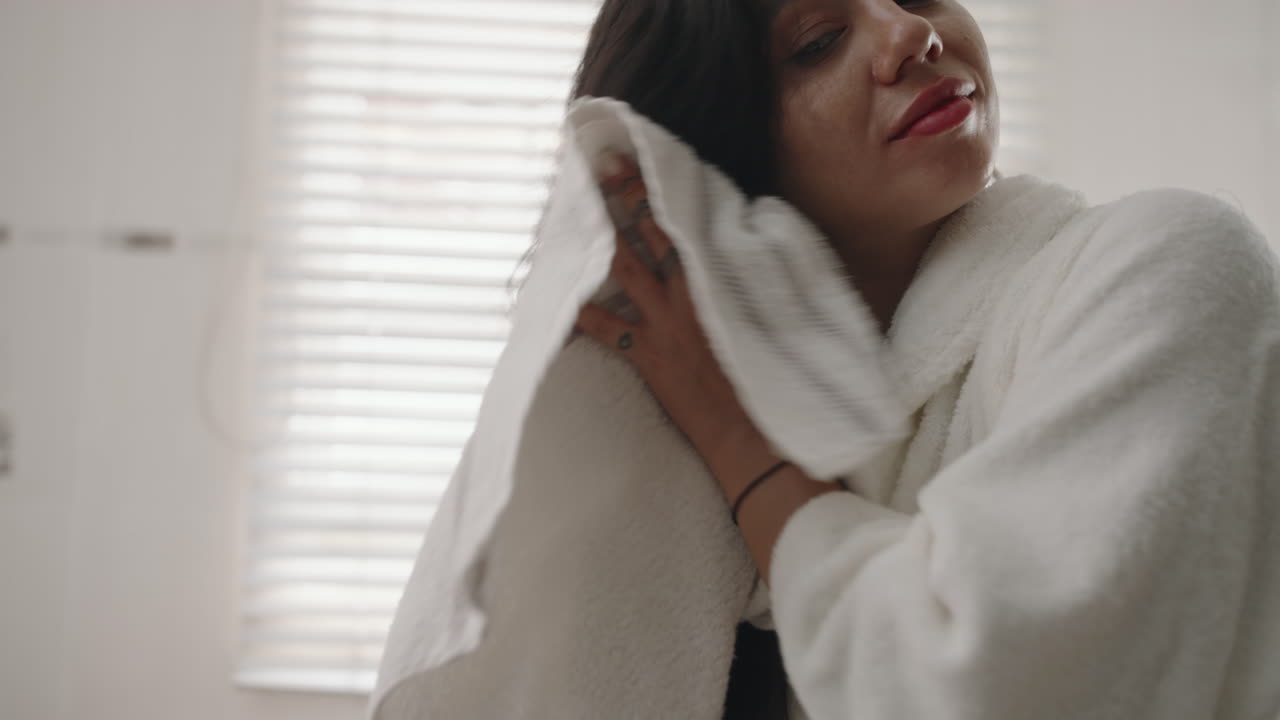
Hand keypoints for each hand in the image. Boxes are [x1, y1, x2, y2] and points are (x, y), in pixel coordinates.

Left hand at [572, 152, 763, 469]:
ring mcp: (665, 323)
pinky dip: (583, 315)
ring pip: (627, 271)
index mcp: (718, 279)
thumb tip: (725, 244)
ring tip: (580, 215)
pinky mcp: (648, 355)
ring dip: (602, 241)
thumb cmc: (760, 371)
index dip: (656, 191)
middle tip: (605, 169)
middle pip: (652, 235)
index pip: (683, 223)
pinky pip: (607, 330)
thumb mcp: (757, 313)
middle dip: (628, 199)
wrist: (751, 427)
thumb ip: (737, 278)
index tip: (636, 161)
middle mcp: (689, 293)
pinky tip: (560, 300)